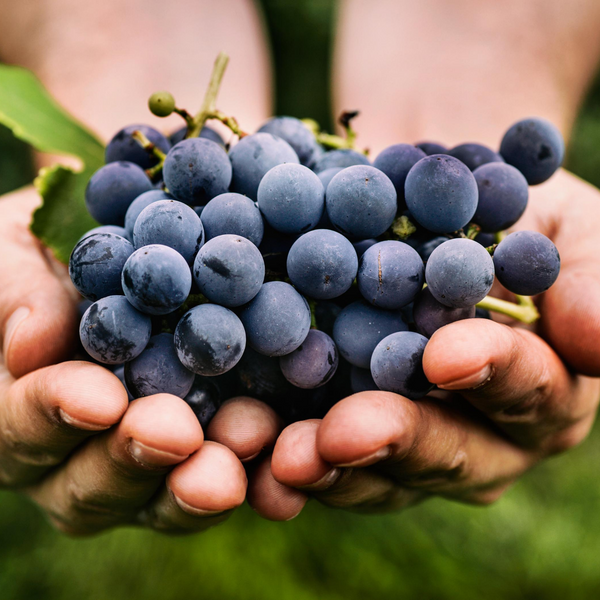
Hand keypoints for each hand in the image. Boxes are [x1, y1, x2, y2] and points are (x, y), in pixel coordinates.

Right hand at [0, 189, 247, 534]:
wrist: (121, 249)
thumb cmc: (51, 251)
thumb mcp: (20, 250)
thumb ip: (17, 292)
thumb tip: (29, 347)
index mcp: (20, 408)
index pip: (22, 423)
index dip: (55, 414)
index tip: (101, 397)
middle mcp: (75, 453)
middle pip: (90, 486)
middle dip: (134, 459)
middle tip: (177, 434)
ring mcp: (143, 462)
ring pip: (160, 498)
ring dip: (201, 481)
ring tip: (246, 440)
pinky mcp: (205, 454)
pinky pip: (226, 478)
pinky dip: (256, 473)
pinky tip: (284, 451)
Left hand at [241, 169, 599, 518]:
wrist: (420, 201)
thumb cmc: (501, 207)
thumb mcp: (560, 223)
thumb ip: (589, 279)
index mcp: (539, 386)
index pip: (526, 390)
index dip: (493, 374)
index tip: (446, 354)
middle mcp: (477, 430)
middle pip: (446, 452)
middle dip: (396, 442)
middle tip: (342, 435)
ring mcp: (404, 436)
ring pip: (375, 471)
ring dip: (326, 467)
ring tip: (280, 458)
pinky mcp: (338, 425)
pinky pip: (314, 453)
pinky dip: (277, 452)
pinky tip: (242, 447)